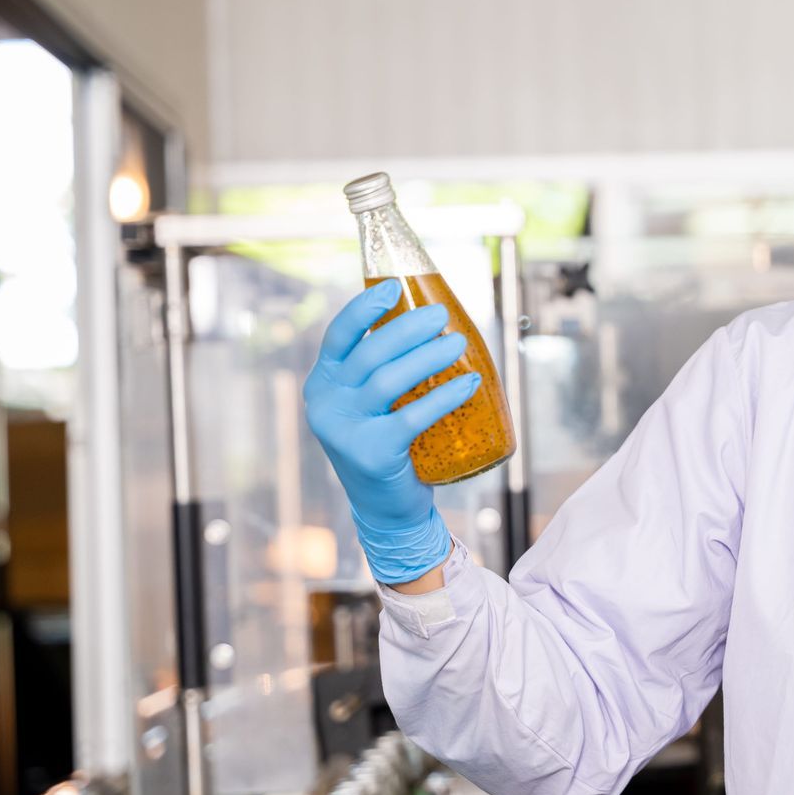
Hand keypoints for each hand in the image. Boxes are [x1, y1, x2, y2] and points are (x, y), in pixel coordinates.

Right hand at [304, 279, 479, 583]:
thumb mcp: (372, 404)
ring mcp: (344, 430)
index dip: (363, 308)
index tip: (393, 286)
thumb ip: (383, 369)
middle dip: (409, 329)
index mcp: (323, 384)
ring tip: (460, 344)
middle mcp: (326, 404)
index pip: (338, 336)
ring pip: (389, 380)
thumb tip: (428, 319)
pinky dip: (444, 397)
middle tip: (443, 317)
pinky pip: (412, 416)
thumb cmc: (387, 443)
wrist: (386, 507)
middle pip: (369, 353)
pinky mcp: (371, 453)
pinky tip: (469, 384)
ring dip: (429, 357)